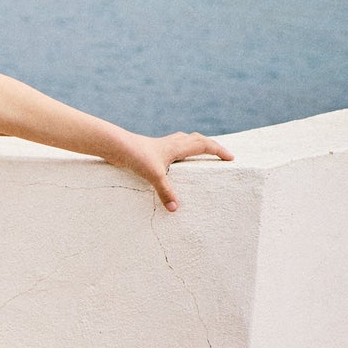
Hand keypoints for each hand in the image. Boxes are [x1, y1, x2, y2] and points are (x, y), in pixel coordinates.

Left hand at [107, 129, 233, 211]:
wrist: (116, 145)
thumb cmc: (136, 156)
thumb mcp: (154, 175)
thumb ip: (165, 191)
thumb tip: (175, 208)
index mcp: (178, 146)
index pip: (204, 145)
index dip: (218, 151)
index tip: (231, 158)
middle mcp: (172, 143)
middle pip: (197, 139)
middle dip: (211, 146)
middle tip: (221, 154)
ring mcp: (162, 144)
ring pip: (185, 140)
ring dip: (196, 144)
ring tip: (202, 152)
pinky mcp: (153, 148)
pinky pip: (173, 145)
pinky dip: (181, 149)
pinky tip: (175, 158)